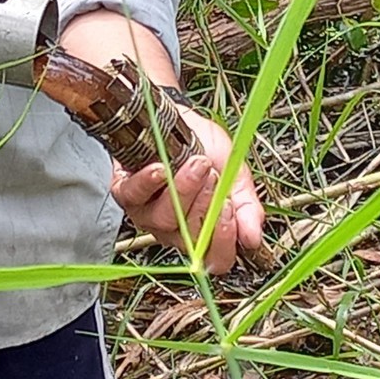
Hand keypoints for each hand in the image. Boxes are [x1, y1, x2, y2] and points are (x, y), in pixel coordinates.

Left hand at [110, 105, 265, 274]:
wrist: (182, 118)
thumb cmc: (206, 148)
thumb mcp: (236, 176)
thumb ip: (247, 207)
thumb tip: (253, 237)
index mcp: (204, 233)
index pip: (215, 260)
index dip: (223, 241)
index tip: (230, 208)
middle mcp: (174, 231)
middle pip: (189, 239)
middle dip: (206, 203)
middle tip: (213, 175)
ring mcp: (148, 214)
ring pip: (165, 217)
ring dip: (183, 188)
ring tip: (196, 163)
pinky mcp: (126, 192)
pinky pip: (135, 195)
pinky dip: (149, 181)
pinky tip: (160, 169)